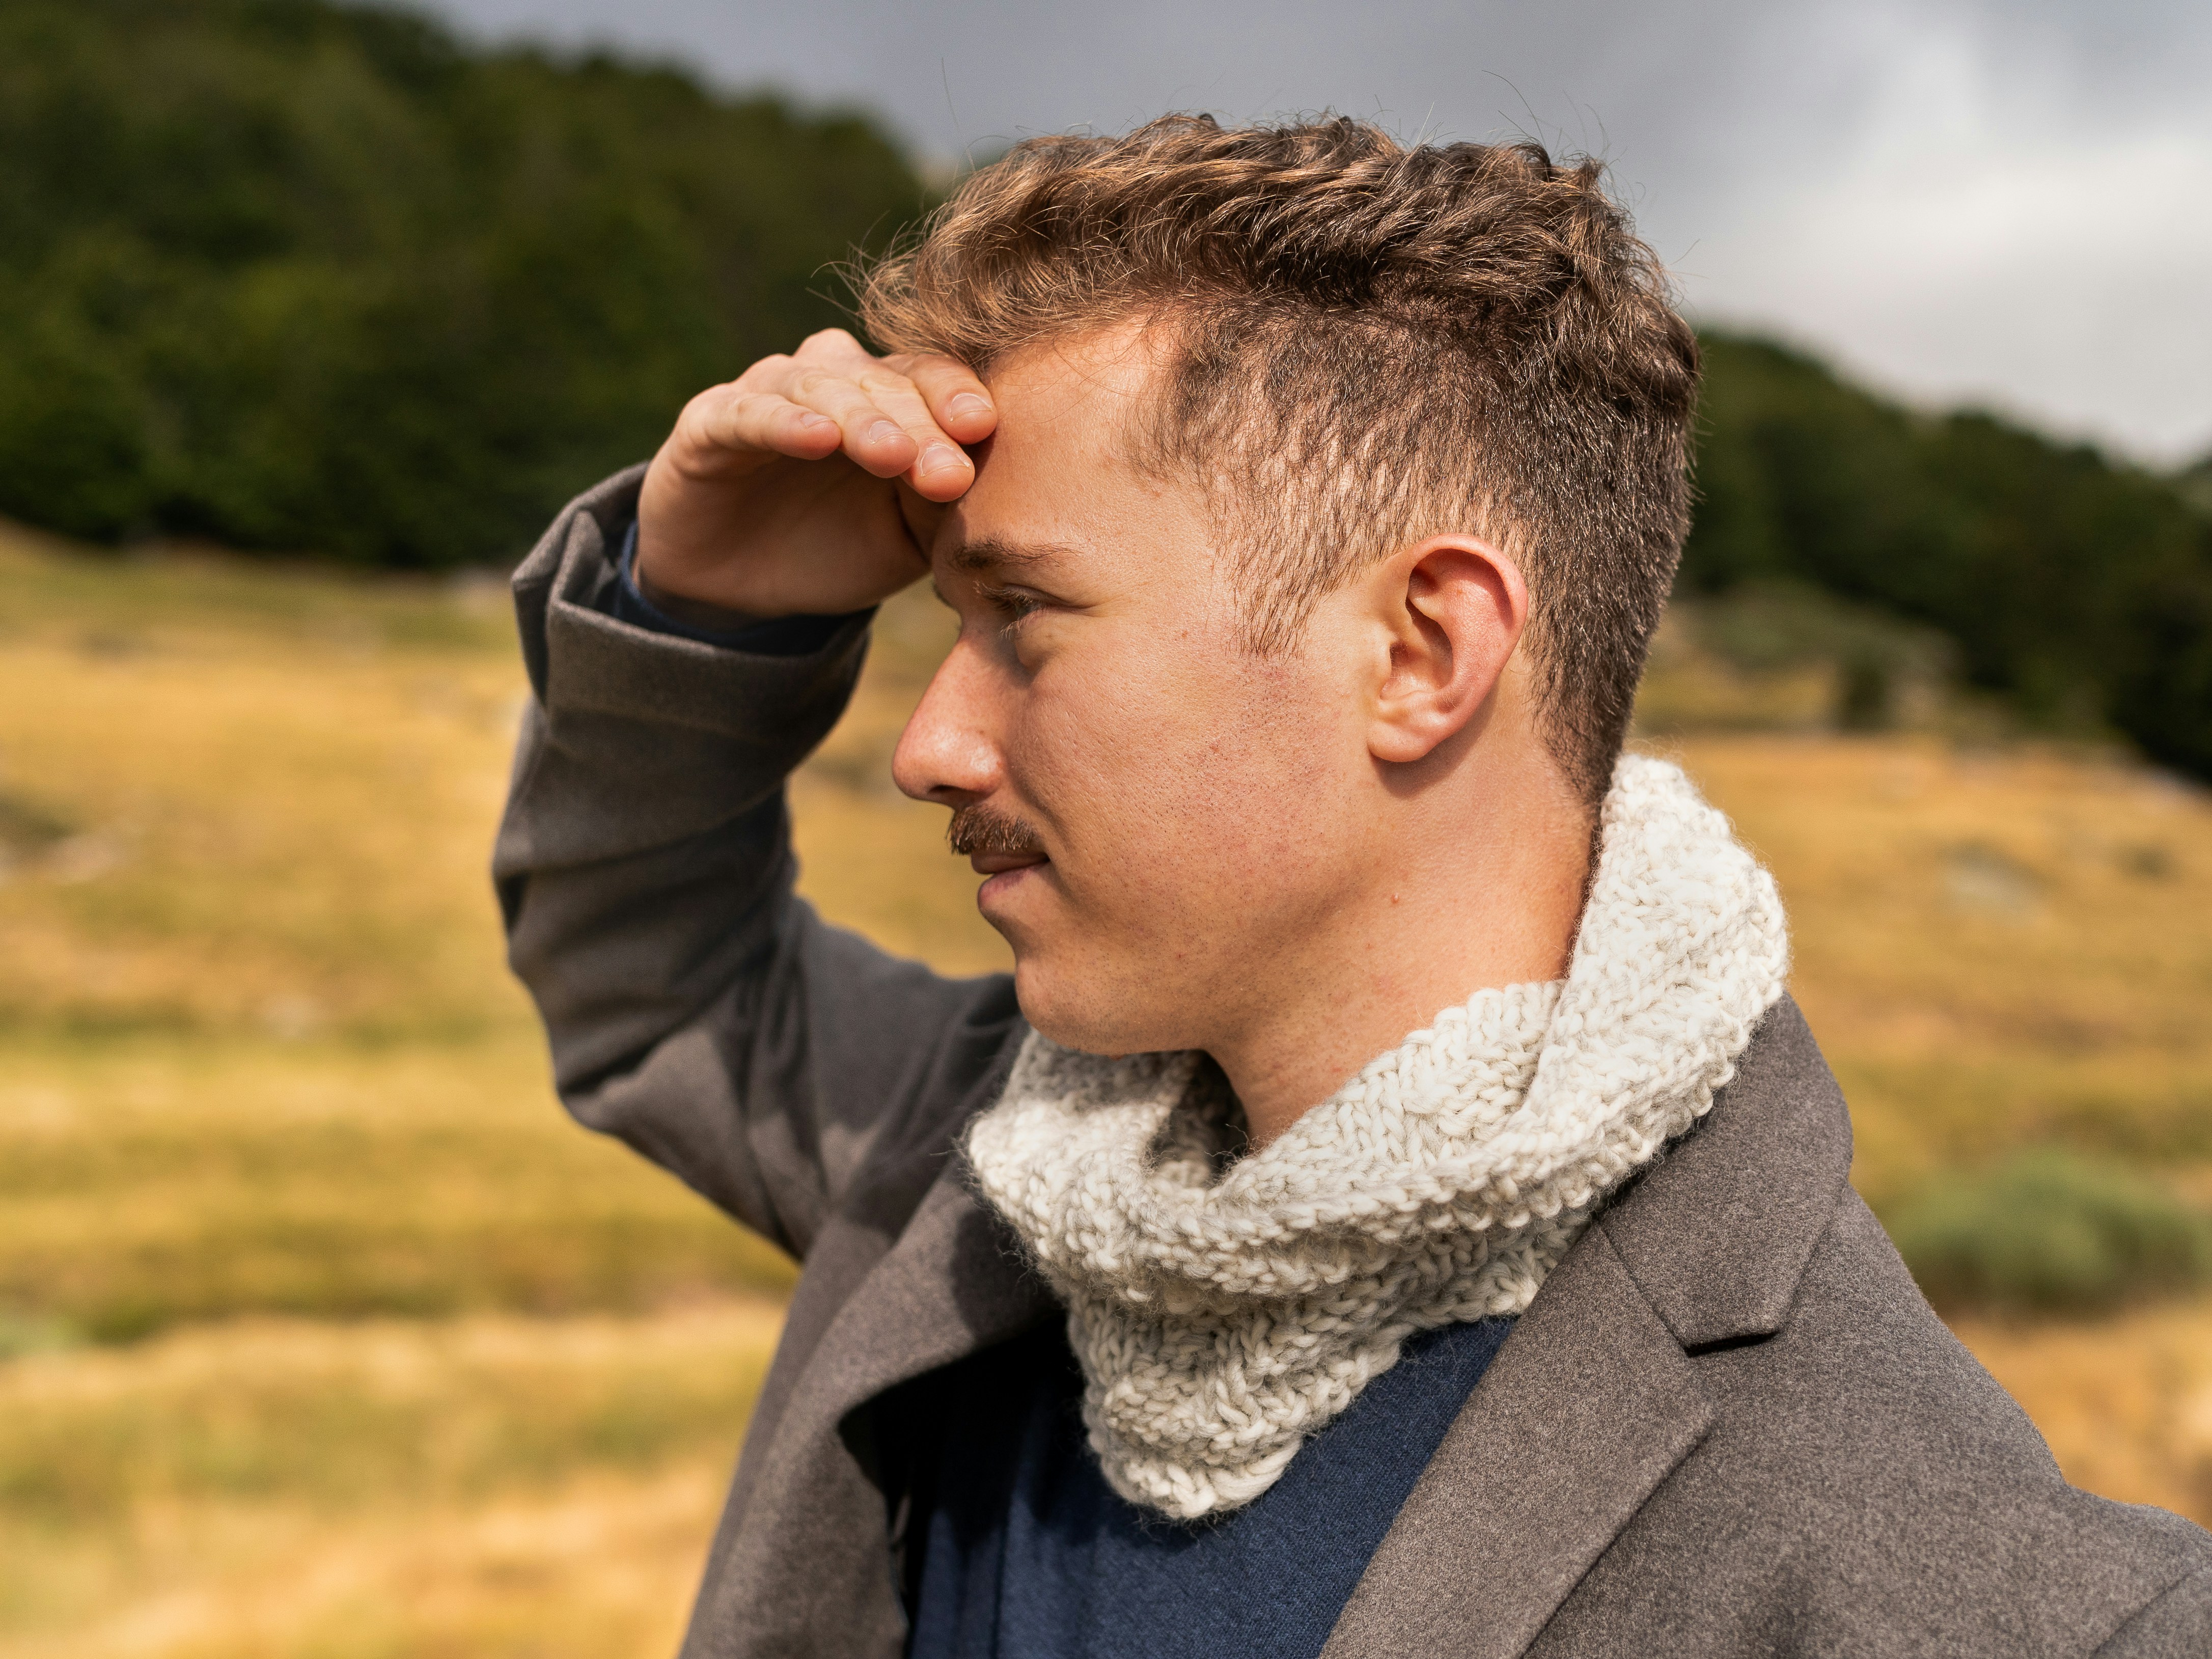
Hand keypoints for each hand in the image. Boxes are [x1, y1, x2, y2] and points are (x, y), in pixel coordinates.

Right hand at [634, 328, 995, 618]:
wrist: (742, 583)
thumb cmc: (838, 548)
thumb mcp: (905, 539)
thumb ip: (943, 509)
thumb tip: (989, 483)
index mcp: (890, 399)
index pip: (931, 379)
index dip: (957, 396)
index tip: (984, 428)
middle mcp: (834, 380)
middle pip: (886, 382)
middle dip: (920, 425)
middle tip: (946, 471)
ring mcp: (771, 392)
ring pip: (823, 387)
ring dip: (862, 420)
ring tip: (891, 455)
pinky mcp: (711, 420)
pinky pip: (750, 412)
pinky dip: (784, 422)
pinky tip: (816, 439)